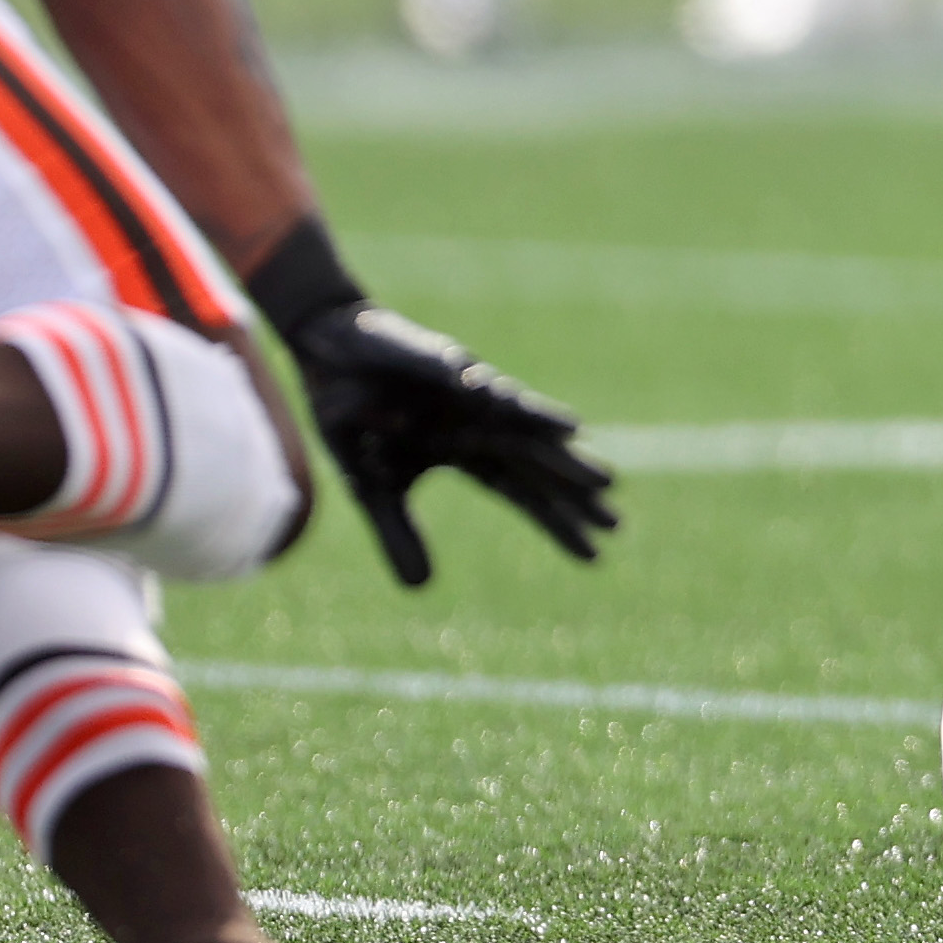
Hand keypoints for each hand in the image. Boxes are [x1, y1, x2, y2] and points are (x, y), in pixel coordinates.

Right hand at [280, 300, 618, 587]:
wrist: (326, 353)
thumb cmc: (356, 418)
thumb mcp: (373, 488)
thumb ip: (398, 533)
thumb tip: (423, 589)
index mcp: (467, 450)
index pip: (522, 492)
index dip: (556, 522)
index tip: (595, 556)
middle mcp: (481, 421)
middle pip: (536, 463)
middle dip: (574, 492)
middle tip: (616, 524)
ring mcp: (469, 392)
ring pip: (525, 426)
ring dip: (559, 448)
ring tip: (600, 473)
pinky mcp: (446, 365)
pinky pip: (483, 386)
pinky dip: (515, 404)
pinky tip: (558, 423)